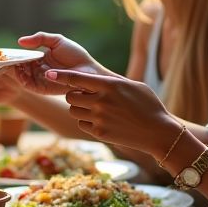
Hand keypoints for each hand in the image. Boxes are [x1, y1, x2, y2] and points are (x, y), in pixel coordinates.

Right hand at [12, 32, 115, 95]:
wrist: (89, 70)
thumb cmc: (76, 55)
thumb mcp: (56, 41)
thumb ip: (39, 38)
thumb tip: (20, 41)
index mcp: (40, 59)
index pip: (22, 57)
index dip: (13, 55)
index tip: (5, 52)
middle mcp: (38, 70)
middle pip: (19, 68)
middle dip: (11, 64)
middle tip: (3, 59)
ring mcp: (40, 80)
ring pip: (21, 76)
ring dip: (15, 71)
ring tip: (10, 64)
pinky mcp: (43, 89)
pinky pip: (29, 85)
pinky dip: (22, 79)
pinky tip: (20, 72)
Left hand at [46, 68, 173, 154]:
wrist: (158, 132)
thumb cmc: (149, 105)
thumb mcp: (133, 86)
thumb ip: (111, 81)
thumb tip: (93, 77)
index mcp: (109, 85)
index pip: (76, 78)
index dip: (60, 75)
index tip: (49, 73)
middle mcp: (101, 101)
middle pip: (70, 96)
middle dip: (74, 94)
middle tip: (84, 95)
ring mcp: (99, 118)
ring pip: (74, 110)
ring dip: (80, 108)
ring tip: (95, 108)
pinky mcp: (99, 133)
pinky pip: (81, 123)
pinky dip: (86, 121)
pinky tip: (100, 120)